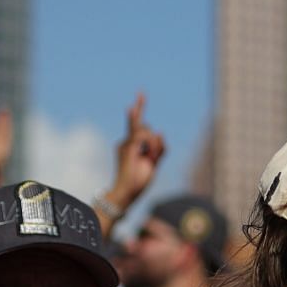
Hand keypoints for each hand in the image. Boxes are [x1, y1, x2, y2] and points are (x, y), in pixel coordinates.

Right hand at [109, 93, 165, 210]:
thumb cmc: (140, 180)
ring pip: (147, 131)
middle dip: (149, 130)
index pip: (137, 123)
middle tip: (146, 124)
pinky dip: (152, 146)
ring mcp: (126, 143)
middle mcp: (127, 141)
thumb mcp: (154, 163)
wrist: (128, 192)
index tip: (141, 94)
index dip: (139, 107)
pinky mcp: (128, 146)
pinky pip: (145, 136)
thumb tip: (159, 131)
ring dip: (154, 146)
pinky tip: (149, 156)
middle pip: (143, 125)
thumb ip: (159, 148)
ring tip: (150, 159)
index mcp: (132, 144)